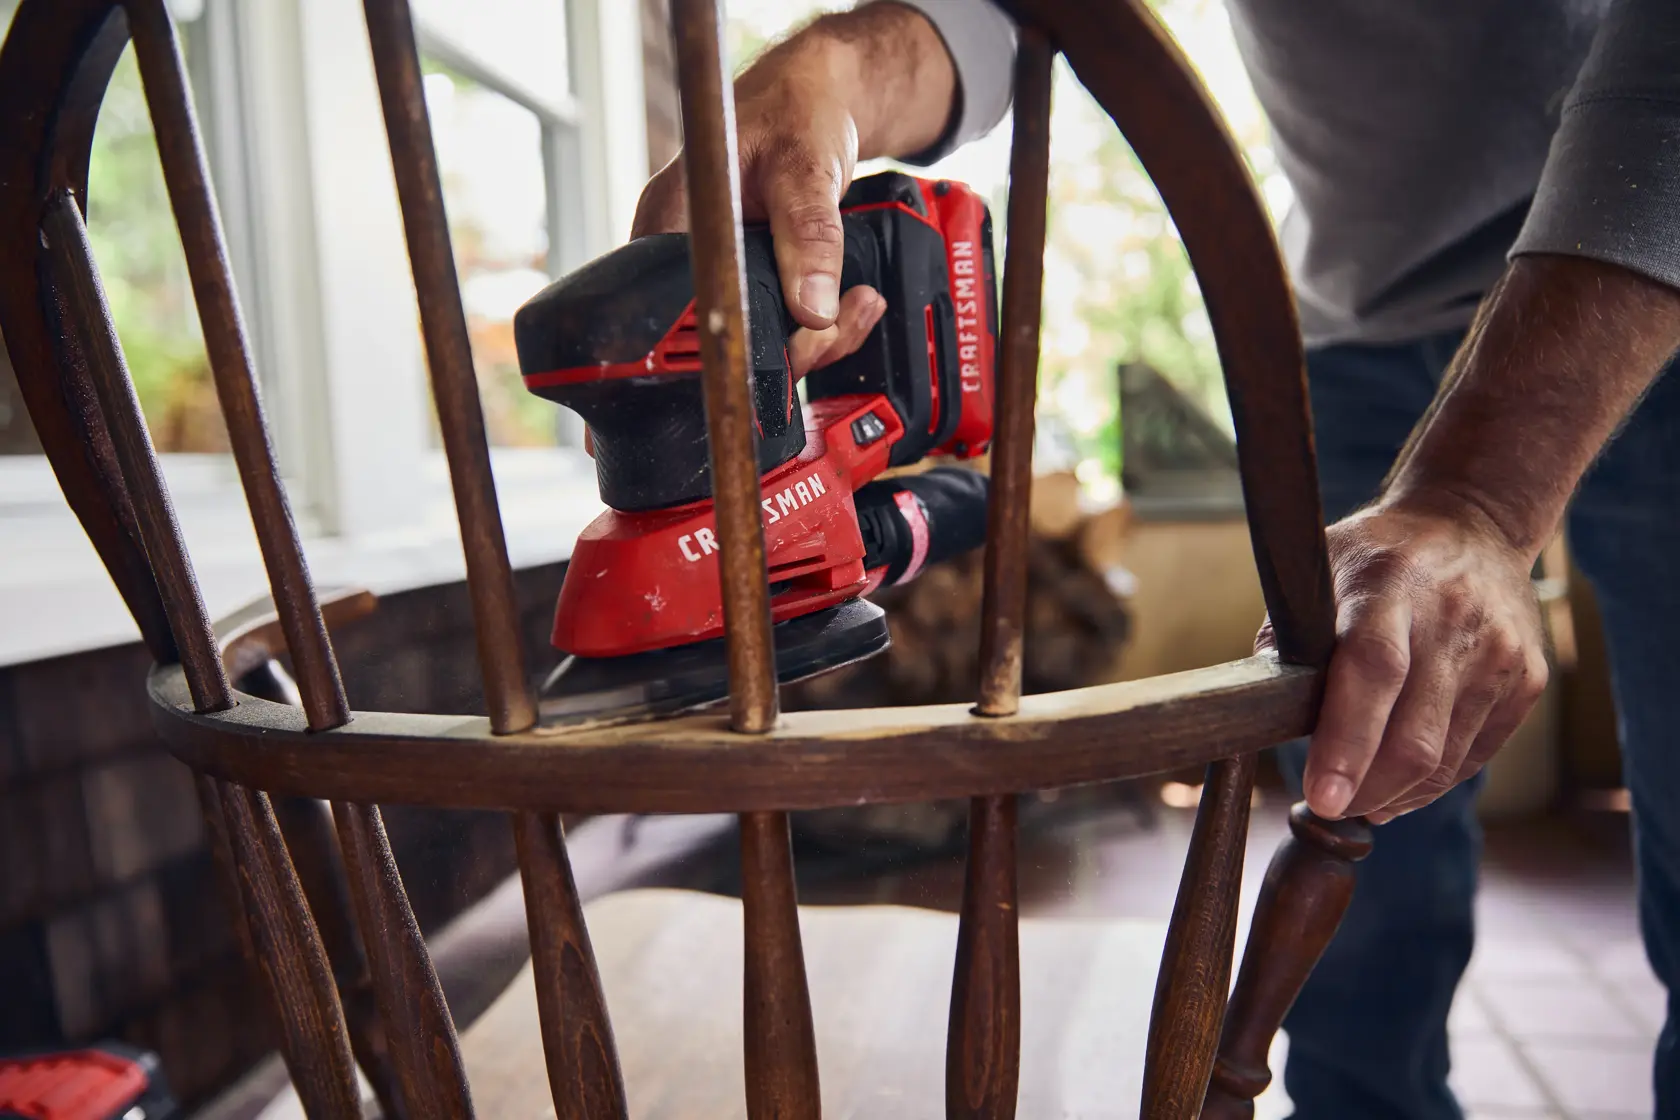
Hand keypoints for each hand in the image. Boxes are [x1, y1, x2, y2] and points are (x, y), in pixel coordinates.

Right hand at [630, 5, 954, 376]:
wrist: (814, 99)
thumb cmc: (794, 112)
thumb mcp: (805, 169)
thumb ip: (808, 236)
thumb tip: (812, 310)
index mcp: (670, 225)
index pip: (683, 317)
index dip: (740, 341)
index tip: (799, 339)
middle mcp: (683, 256)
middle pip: (722, 341)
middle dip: (793, 347)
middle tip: (842, 318)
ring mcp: (714, 271)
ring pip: (755, 342)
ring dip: (816, 340)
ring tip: (860, 304)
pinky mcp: (745, 280)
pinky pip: (775, 325)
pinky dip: (818, 326)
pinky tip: (850, 303)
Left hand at [1257, 495, 1548, 823]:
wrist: (1474, 526)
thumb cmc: (1377, 558)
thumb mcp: (1320, 568)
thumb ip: (1287, 634)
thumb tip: (1259, 709)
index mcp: (1389, 586)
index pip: (1373, 671)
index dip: (1346, 741)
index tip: (1321, 795)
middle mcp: (1452, 618)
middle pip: (1414, 734)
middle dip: (1367, 789)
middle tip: (1331, 806)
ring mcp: (1499, 651)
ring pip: (1446, 757)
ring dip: (1396, 793)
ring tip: (1361, 799)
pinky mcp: (1527, 678)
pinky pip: (1475, 755)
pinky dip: (1434, 781)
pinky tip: (1402, 782)